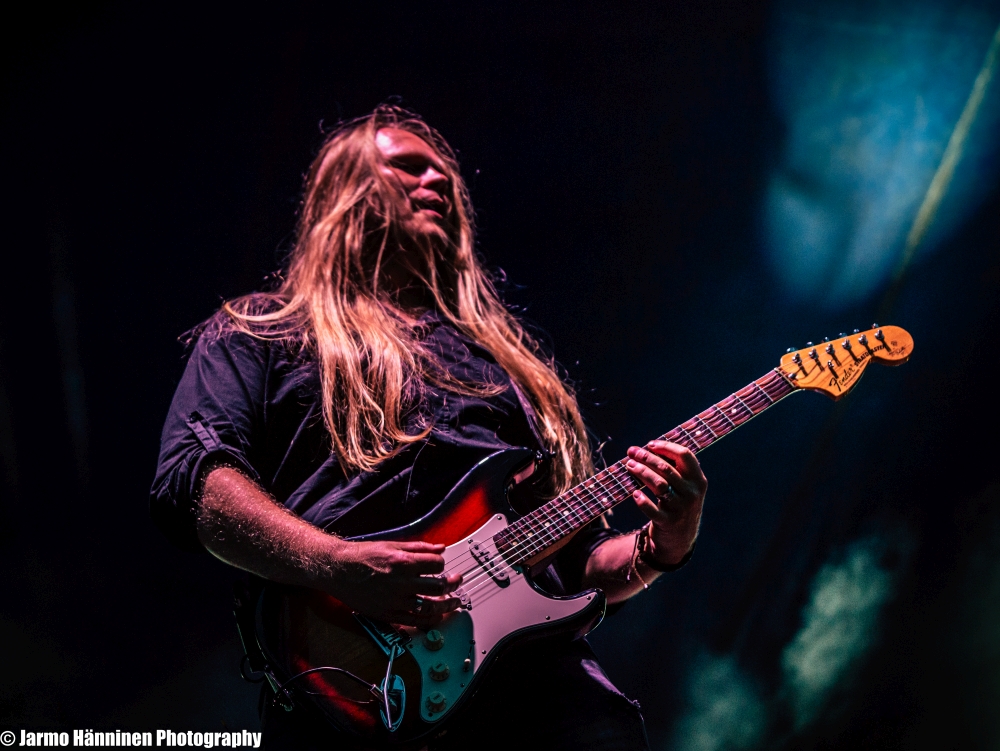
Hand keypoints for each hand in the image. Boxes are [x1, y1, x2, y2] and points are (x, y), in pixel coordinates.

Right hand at [323, 539, 463, 627]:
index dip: (442, 564)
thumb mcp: (392, 544)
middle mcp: (401, 582)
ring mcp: (395, 601)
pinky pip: (414, 622)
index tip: (441, 566)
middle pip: (437, 586)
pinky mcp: (388, 614)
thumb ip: (419, 547)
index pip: (436, 565)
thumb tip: (440, 547)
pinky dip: (429, 621)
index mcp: (403, 562)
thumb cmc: (363, 556)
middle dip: (452, 584)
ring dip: (446, 605)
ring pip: (430, 607)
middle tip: (457, 582)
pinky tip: (437, 618)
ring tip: (454, 603)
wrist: (339, 570)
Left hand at [625, 441, 706, 564]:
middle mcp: (692, 493)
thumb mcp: (685, 488)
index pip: (685, 455)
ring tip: (629, 465)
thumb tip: (648, 449)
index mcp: (698, 480)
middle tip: (632, 452)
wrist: (680, 539)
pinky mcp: (668, 522)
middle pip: (667, 468)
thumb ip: (675, 470)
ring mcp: (681, 508)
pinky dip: (642, 500)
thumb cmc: (678, 505)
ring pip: (659, 484)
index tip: (649, 444)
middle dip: (647, 457)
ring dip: (642, 472)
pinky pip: (652, 509)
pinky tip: (634, 493)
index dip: (666, 447)